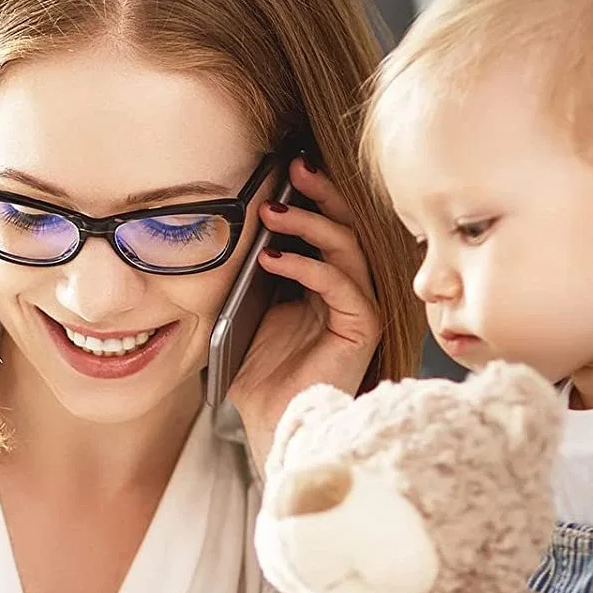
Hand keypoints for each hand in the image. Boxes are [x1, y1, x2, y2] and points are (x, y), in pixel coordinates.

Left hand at [228, 155, 380, 470]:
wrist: (272, 424)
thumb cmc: (261, 376)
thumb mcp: (246, 314)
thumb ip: (248, 277)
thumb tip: (230, 235)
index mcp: (323, 284)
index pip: (327, 227)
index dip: (311, 196)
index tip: (283, 170)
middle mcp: (347, 290)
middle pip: (345, 226)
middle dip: (320, 193)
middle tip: (293, 168)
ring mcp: (358, 306)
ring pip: (346, 246)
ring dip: (310, 223)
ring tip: (272, 211)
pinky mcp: (361, 326)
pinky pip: (340, 284)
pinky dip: (307, 266)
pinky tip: (273, 258)